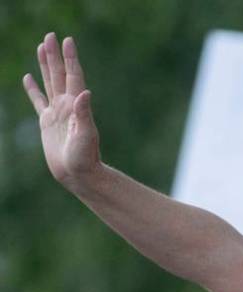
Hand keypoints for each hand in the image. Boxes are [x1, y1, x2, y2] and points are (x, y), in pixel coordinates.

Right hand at [22, 33, 100, 187]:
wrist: (79, 174)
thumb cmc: (85, 158)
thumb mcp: (86, 135)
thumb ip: (84, 113)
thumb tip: (84, 92)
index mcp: (76, 105)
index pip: (73, 76)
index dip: (70, 58)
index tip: (67, 40)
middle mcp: (67, 105)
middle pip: (59, 74)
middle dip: (55, 55)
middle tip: (51, 36)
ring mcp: (57, 113)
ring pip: (49, 82)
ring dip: (45, 66)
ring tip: (42, 48)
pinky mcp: (47, 122)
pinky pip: (38, 101)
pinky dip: (33, 89)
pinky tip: (28, 78)